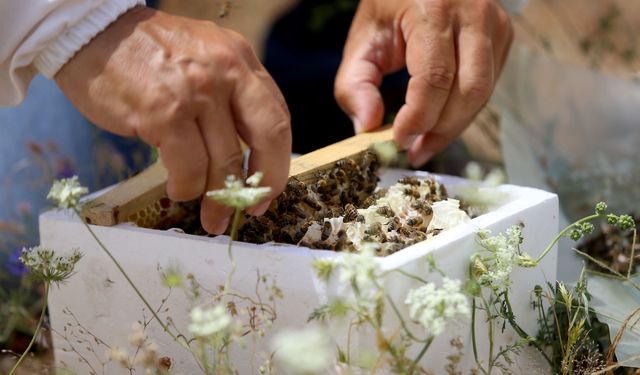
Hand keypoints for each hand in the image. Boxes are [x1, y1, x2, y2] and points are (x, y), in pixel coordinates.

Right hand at [55, 6, 290, 233]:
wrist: (92, 31)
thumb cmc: (148, 53)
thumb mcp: (205, 57)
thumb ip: (231, 94)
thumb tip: (248, 155)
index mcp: (240, 58)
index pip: (277, 117)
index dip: (278, 161)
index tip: (267, 188)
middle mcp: (226, 70)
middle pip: (268, 137)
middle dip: (263, 181)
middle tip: (251, 209)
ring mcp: (196, 92)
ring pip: (224, 161)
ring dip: (218, 198)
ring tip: (211, 217)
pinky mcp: (164, 113)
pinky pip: (188, 168)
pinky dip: (186, 188)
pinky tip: (178, 190)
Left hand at [335, 0, 512, 166]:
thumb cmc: (389, 6)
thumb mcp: (362, 39)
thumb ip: (354, 84)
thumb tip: (367, 127)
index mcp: (434, 10)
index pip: (435, 78)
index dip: (418, 118)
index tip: (399, 140)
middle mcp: (473, 14)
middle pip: (470, 91)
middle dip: (441, 130)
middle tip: (415, 150)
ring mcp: (494, 25)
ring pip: (483, 93)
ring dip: (454, 126)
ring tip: (425, 143)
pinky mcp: (502, 36)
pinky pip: (488, 86)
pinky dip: (463, 110)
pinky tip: (440, 121)